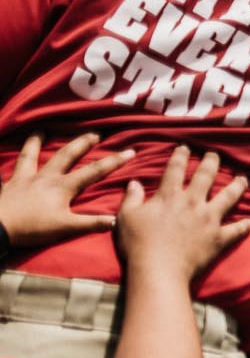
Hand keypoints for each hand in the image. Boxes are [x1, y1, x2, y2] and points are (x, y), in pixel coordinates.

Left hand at [0, 134, 132, 248]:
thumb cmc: (34, 227)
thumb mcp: (66, 227)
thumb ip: (91, 223)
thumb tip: (116, 220)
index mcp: (63, 187)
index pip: (94, 171)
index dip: (113, 161)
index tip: (130, 150)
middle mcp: (46, 177)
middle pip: (67, 155)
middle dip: (83, 143)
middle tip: (94, 133)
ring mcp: (26, 178)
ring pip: (33, 154)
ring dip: (38, 141)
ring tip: (42, 130)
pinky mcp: (10, 183)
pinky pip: (14, 166)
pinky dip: (16, 158)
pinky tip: (13, 156)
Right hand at [113, 148, 249, 282]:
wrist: (159, 269)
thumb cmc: (139, 243)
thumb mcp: (126, 217)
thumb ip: (131, 198)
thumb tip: (134, 183)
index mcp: (170, 196)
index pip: (175, 170)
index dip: (179, 156)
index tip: (184, 147)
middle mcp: (193, 203)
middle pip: (205, 177)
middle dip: (211, 163)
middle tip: (214, 155)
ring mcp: (209, 220)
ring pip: (228, 197)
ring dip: (236, 186)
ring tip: (243, 179)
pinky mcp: (219, 238)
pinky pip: (235, 230)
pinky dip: (243, 226)